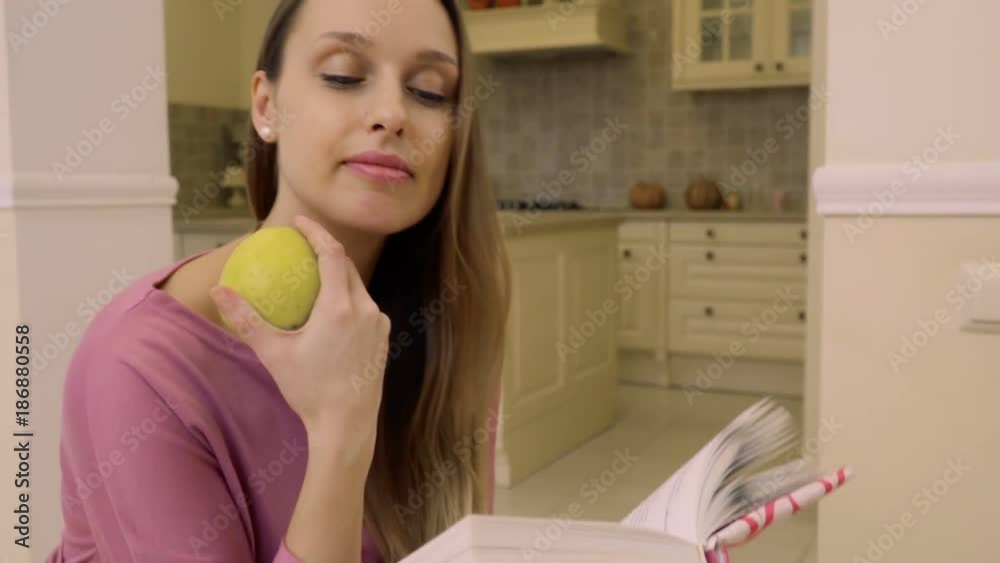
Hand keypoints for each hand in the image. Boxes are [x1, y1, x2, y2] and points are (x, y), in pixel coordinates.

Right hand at [209, 215, 390, 464]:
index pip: (332, 253)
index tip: (299, 222)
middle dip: (326, 250)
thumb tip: (219, 291)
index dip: (317, 231)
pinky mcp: (383, 338)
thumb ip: (246, 319)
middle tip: (303, 244)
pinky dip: (346, 298)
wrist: (347, 424)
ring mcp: (379, 324)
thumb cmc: (308, 390)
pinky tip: (328, 308)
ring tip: (313, 275)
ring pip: (357, 287)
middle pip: (347, 267)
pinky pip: (364, 307)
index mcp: (340, 308)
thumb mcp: (273, 353)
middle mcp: (367, 310)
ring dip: (336, 276)